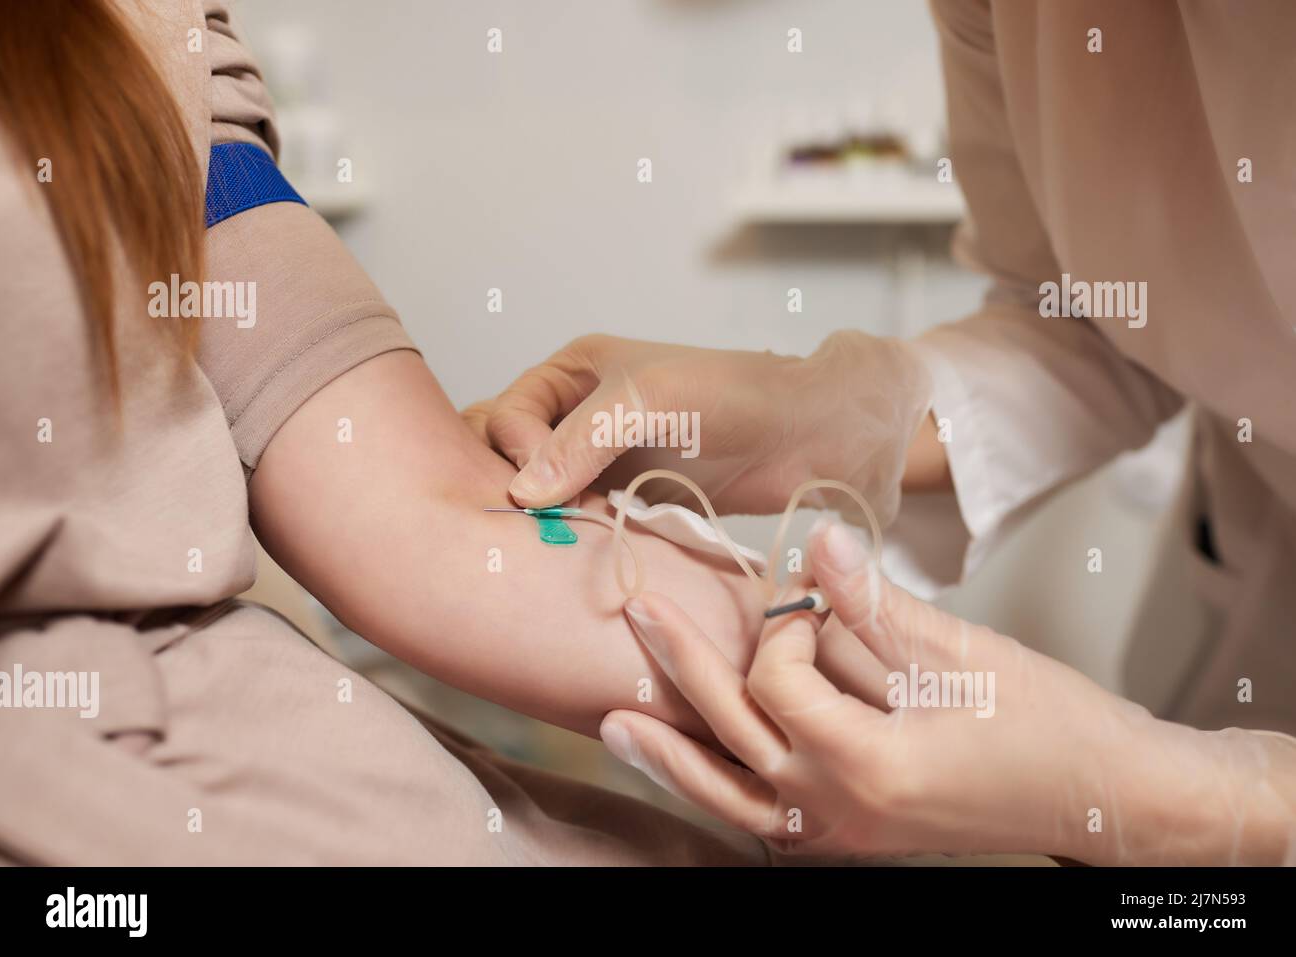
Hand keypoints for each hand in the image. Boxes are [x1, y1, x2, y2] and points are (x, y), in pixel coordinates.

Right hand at [473, 332, 932, 523]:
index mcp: (575, 371)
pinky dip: (570, 532)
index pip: (505, 414)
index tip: (540, 489)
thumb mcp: (649, 402)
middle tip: (535, 520)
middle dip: (510, 485)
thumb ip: (582, 441)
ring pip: (540, 491)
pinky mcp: (629, 496)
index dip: (516, 452)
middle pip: (509, 453)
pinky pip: (578, 516)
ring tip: (558, 537)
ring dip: (541, 516)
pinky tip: (583, 548)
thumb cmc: (735, 397)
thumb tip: (523, 492)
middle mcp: (581, 412)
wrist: (809, 436)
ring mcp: (603, 458)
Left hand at [600, 522, 1295, 862]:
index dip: (789, 628)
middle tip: (638, 617)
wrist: (1104, 800)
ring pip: (728, 798)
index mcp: (870, 764)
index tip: (816, 601)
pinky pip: (757, 821)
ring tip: (614, 725)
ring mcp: (839, 837)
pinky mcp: (845, 840)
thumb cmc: (1050, 727)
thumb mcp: (965, 654)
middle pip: (732, 735)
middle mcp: (839, 812)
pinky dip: (717, 791)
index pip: (780, 681)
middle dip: (683, 669)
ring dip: (671, 758)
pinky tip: (683, 767)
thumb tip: (816, 539)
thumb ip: (875, 603)